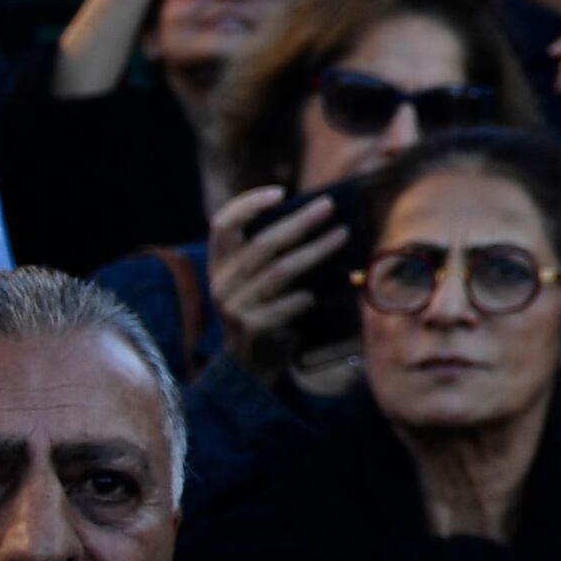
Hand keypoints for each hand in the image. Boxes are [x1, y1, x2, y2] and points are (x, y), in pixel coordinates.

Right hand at [206, 180, 346, 362]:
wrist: (247, 368)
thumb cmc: (261, 312)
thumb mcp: (252, 283)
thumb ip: (269, 255)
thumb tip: (315, 218)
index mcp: (218, 266)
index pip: (222, 224)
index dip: (248, 204)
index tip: (280, 192)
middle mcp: (221, 284)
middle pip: (262, 242)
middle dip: (299, 221)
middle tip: (328, 206)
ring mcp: (236, 307)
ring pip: (282, 269)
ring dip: (317, 249)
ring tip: (342, 235)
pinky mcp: (255, 326)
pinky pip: (292, 301)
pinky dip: (312, 293)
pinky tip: (330, 286)